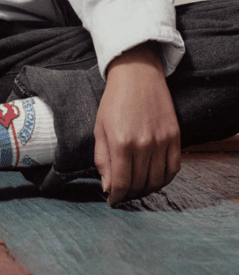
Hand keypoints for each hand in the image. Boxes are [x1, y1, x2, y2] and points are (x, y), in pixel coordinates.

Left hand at [94, 42, 180, 205]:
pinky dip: (164, 179)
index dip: (116, 196)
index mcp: (121, 142)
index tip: (112, 200)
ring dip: (146, 190)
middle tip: (123, 194)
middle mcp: (143, 144)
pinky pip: (173, 169)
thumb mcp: (100, 128)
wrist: (137, 74)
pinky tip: (154, 179)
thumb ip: (102, 159)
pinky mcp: (175, 137)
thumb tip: (107, 187)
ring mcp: (162, 141)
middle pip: (139, 184)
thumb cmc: (114, 100)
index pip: (122, 183)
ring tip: (136, 188)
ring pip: (157, 180)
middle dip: (129, 194)